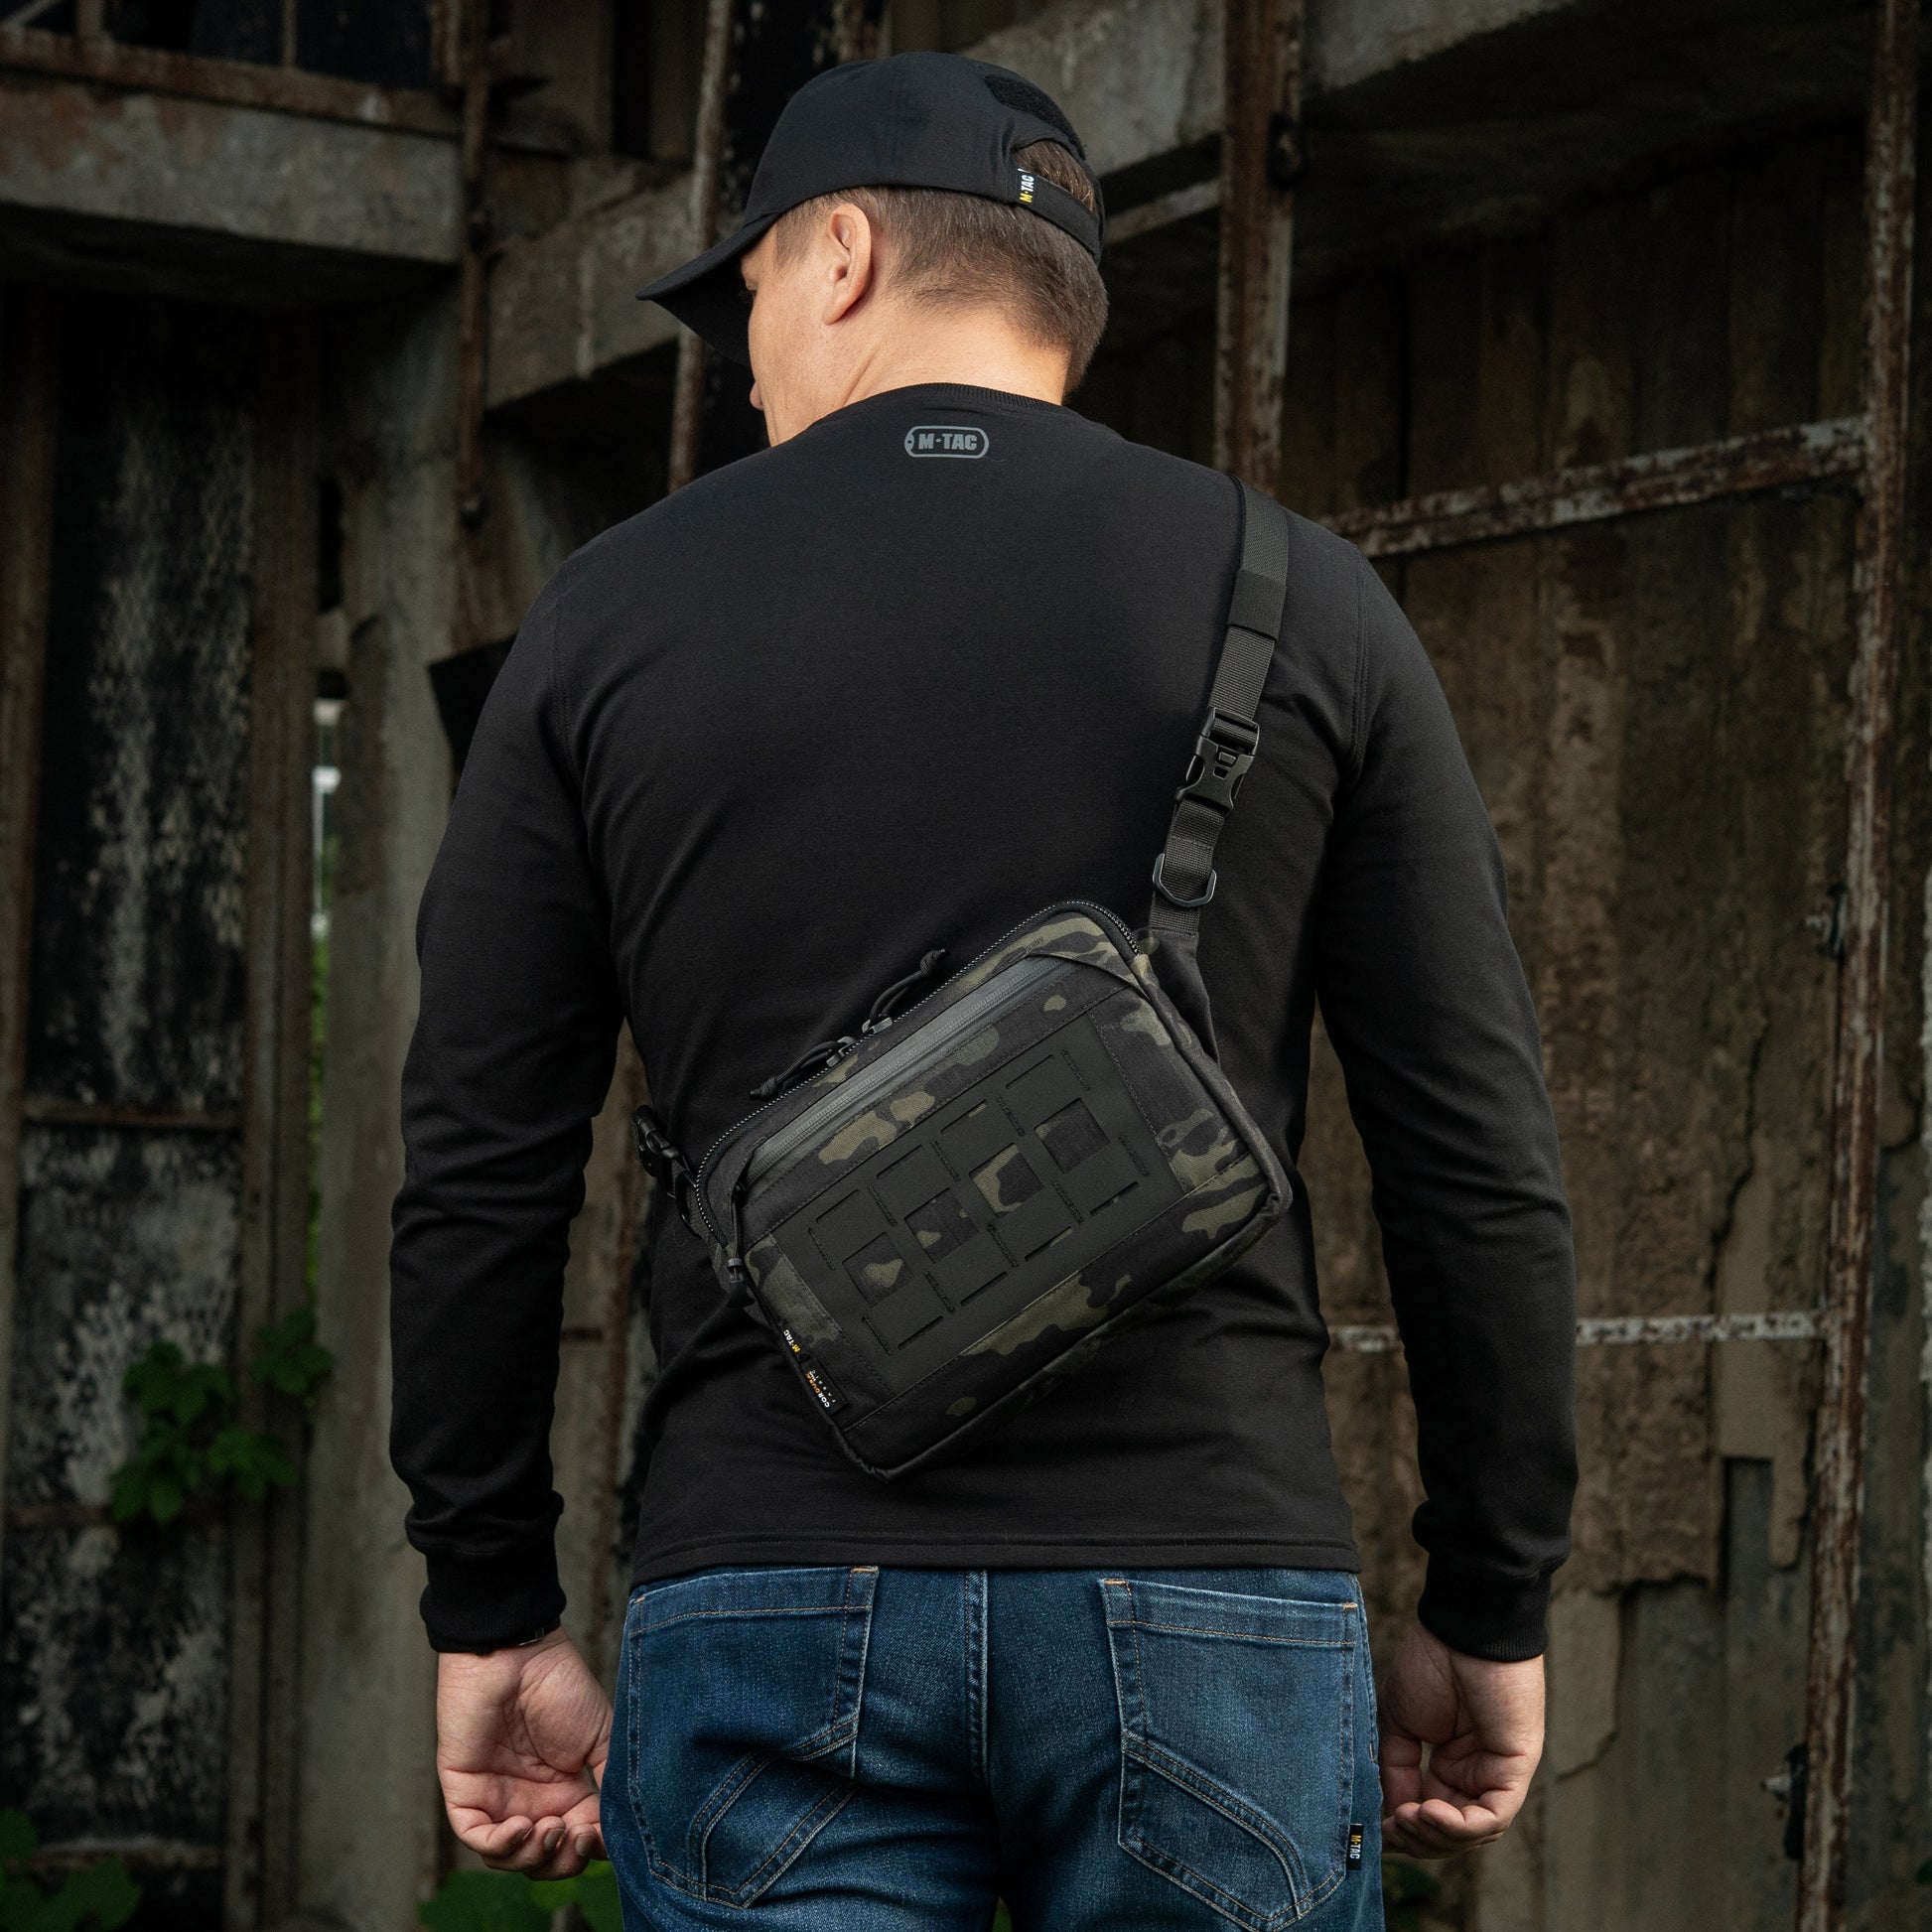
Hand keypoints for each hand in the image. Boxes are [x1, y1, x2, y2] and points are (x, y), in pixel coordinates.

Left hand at [437, 1628, 611, 1877]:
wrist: (518, 1653)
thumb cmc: (561, 1686)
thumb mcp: (601, 1736)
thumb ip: (612, 1782)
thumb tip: (623, 1829)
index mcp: (565, 1791)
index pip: (577, 1841)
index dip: (590, 1851)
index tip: (601, 1836)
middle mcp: (532, 1801)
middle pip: (544, 1860)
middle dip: (562, 1862)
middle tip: (575, 1836)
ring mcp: (497, 1798)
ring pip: (510, 1858)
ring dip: (533, 1857)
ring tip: (549, 1828)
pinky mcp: (465, 1792)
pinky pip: (476, 1838)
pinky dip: (500, 1846)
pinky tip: (522, 1826)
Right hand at [1378, 1620, 1543, 1856]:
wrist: (1461, 1629)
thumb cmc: (1430, 1663)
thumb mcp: (1399, 1720)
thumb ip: (1396, 1768)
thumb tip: (1392, 1816)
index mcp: (1450, 1763)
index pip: (1431, 1815)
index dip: (1405, 1830)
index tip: (1375, 1829)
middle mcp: (1476, 1773)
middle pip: (1452, 1833)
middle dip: (1419, 1839)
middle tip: (1391, 1830)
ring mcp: (1497, 1773)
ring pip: (1473, 1833)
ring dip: (1436, 1835)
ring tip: (1407, 1818)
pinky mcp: (1515, 1769)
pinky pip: (1493, 1817)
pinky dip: (1459, 1825)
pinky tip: (1428, 1810)